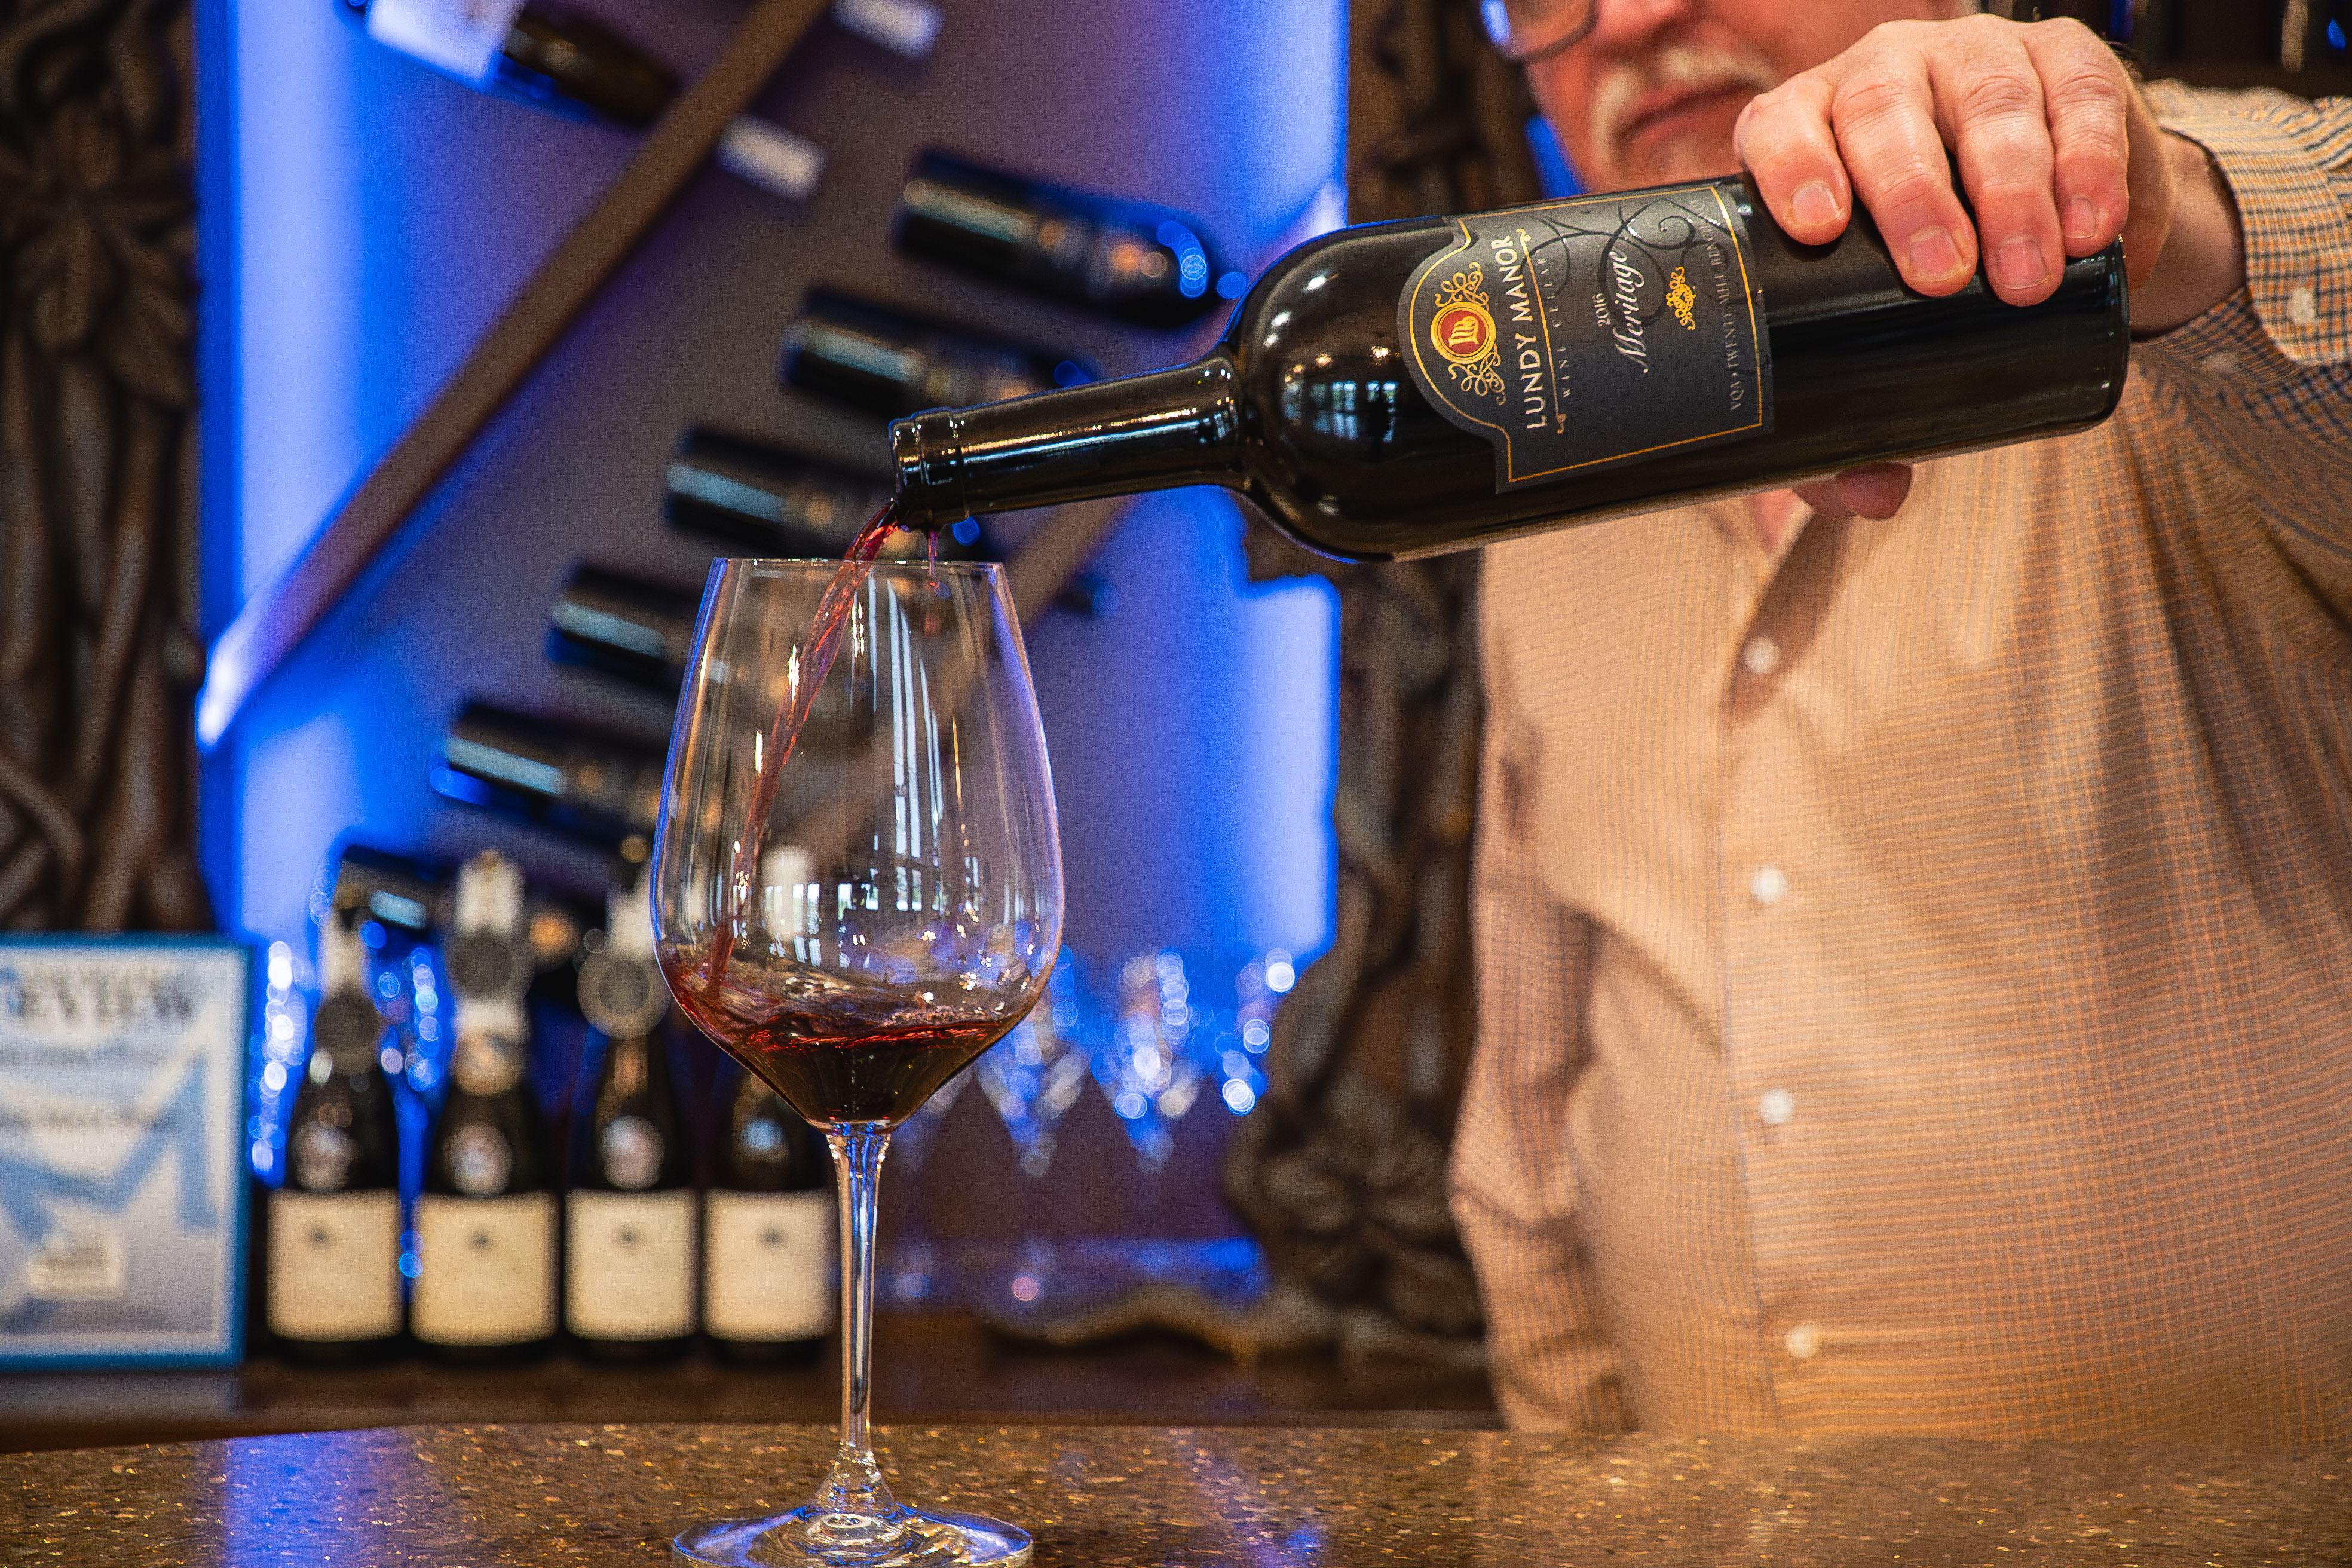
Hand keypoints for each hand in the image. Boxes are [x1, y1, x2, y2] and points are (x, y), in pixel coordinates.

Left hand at [1730, 13, 2244, 522]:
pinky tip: (2096, 227)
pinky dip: (2090, 162)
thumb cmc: (1919, 284)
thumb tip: (1872, 497)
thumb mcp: (1880, 342)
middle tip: (1943, 279)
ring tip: (2030, 279)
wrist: (2046, 214)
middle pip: (1884, 113)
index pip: (1781, 128)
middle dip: (1915, 196)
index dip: (1793, 166)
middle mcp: (1880, 77)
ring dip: (2010, 191)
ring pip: (1985, 103)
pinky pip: (2078, 93)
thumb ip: (1854, 423)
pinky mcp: (2064, 59)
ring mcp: (1972, 60)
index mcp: (1808, 130)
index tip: (1817, 227)